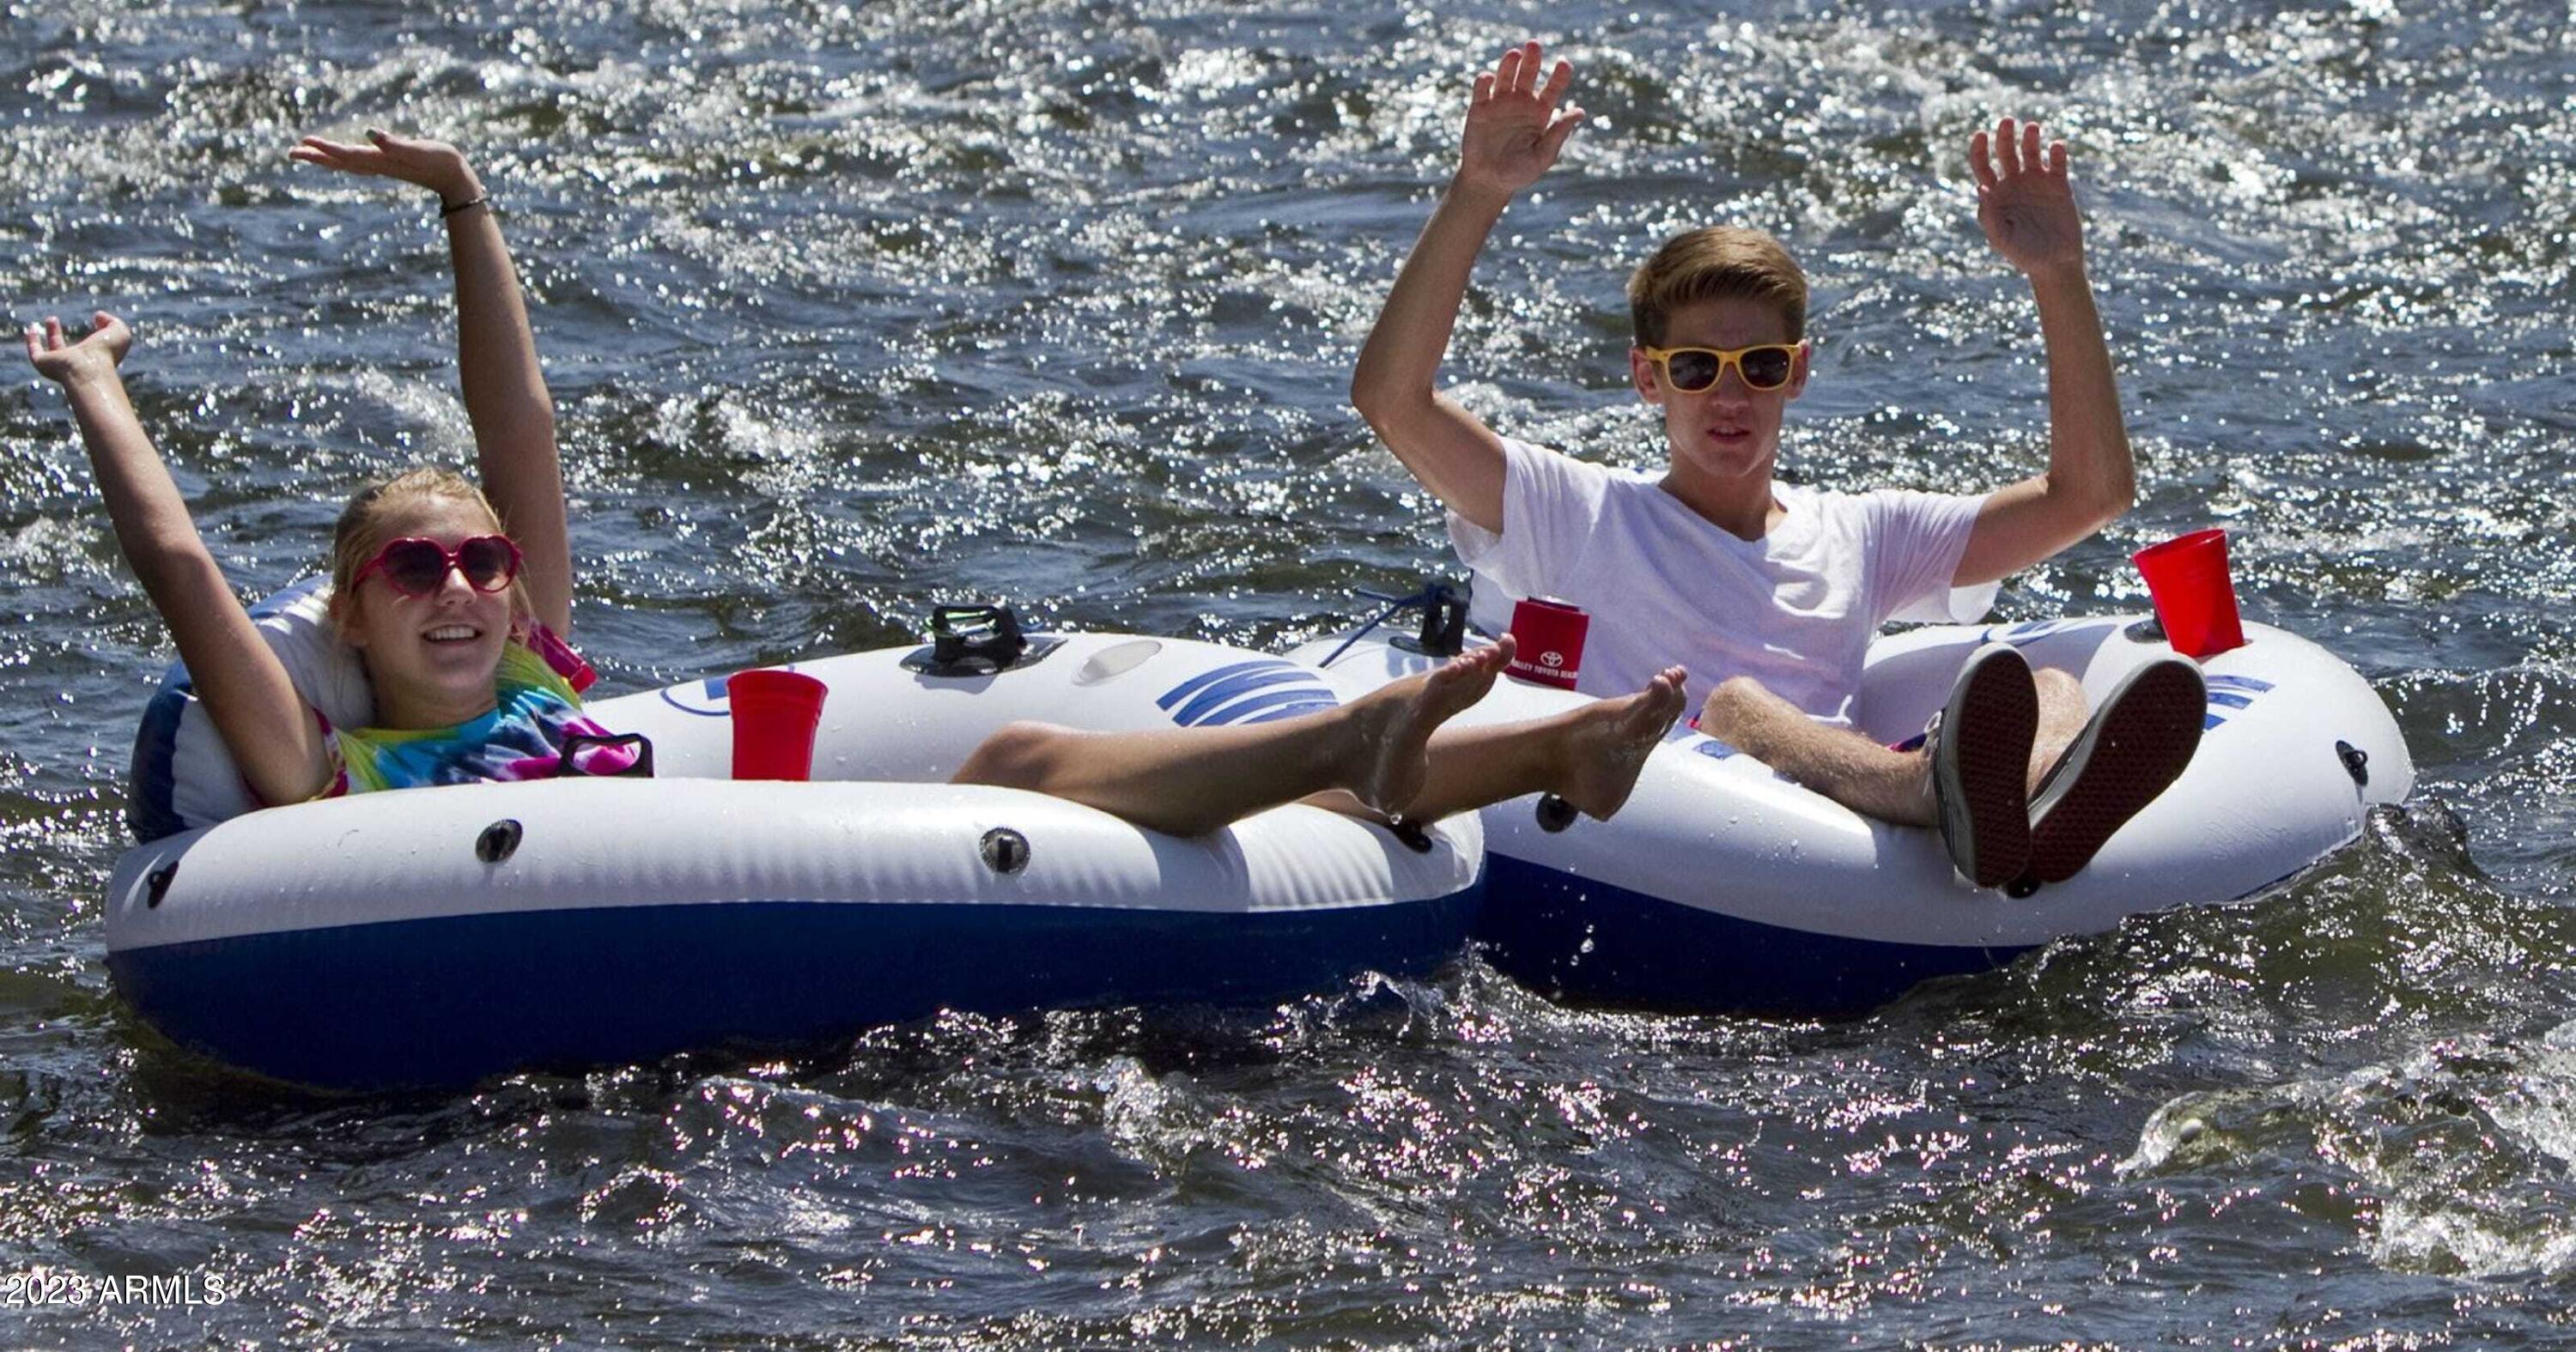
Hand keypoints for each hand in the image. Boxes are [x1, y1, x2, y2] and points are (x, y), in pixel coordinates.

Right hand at [23, 312, 132, 387]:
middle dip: (57, 335)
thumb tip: (98, 316)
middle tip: (52, 319)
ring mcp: (59, 365)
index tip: (97, 319)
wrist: (89, 369)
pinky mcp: (43, 364)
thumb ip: (113, 322)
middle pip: (63, 350)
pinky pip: (35, 353)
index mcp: (96, 360)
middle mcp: (76, 364)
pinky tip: (31, 329)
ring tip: (50, 319)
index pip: (93, 348)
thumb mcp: (119, 333)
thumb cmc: (106, 352)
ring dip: (51, 335)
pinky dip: (32, 342)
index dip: (96, 334)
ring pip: (50, 352)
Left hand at [290, 129, 480, 203]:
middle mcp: (377, 165)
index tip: (303, 142)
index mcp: (381, 161)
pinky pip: (356, 162)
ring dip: (325, 158)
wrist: (456, 179)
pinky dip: (341, 158)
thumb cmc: (441, 162)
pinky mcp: (388, 164)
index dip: (324, 148)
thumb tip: (369, 133)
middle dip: (315, 157)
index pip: (346, 154)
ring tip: (306, 152)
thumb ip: (395, 144)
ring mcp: (382, 166)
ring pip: (345, 163)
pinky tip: (339, 155)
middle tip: (290, 153)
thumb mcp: (419, 150)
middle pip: (339, 162)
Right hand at [1456, 41, 1584, 201]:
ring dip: (1509, 64)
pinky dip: (1484, 81)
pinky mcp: (1479, 109)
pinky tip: (1488, 78)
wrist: (1489, 182)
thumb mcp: (1543, 156)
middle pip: (1528, 74)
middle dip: (1532, 59)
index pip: (1553, 88)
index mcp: (1540, 113)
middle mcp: (1521, 103)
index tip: (1564, 64)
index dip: (1559, 75)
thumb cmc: (1519, 172)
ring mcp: (1499, 103)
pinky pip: (1482, 90)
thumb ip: (1558, 134)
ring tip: (1514, 54)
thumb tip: (1580, 111)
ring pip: (1505, 76)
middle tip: (1534, 45)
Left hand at [1970, 117, 2084, 280]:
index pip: (1982, 165)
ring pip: (2031, 151)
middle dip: (2005, 135)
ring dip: (2030, 138)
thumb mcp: (2001, 238)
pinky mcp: (2059, 184)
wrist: (2055, 263)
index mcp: (1995, 194)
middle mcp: (2014, 183)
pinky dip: (2057, 152)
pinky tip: (2056, 147)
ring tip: (2032, 127)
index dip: (1979, 149)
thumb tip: (1980, 188)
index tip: (1981, 134)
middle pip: (2006, 152)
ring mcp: (2036, 181)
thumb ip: (1989, 215)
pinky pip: (2057, 162)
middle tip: (2007, 121)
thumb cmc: (2023, 254)